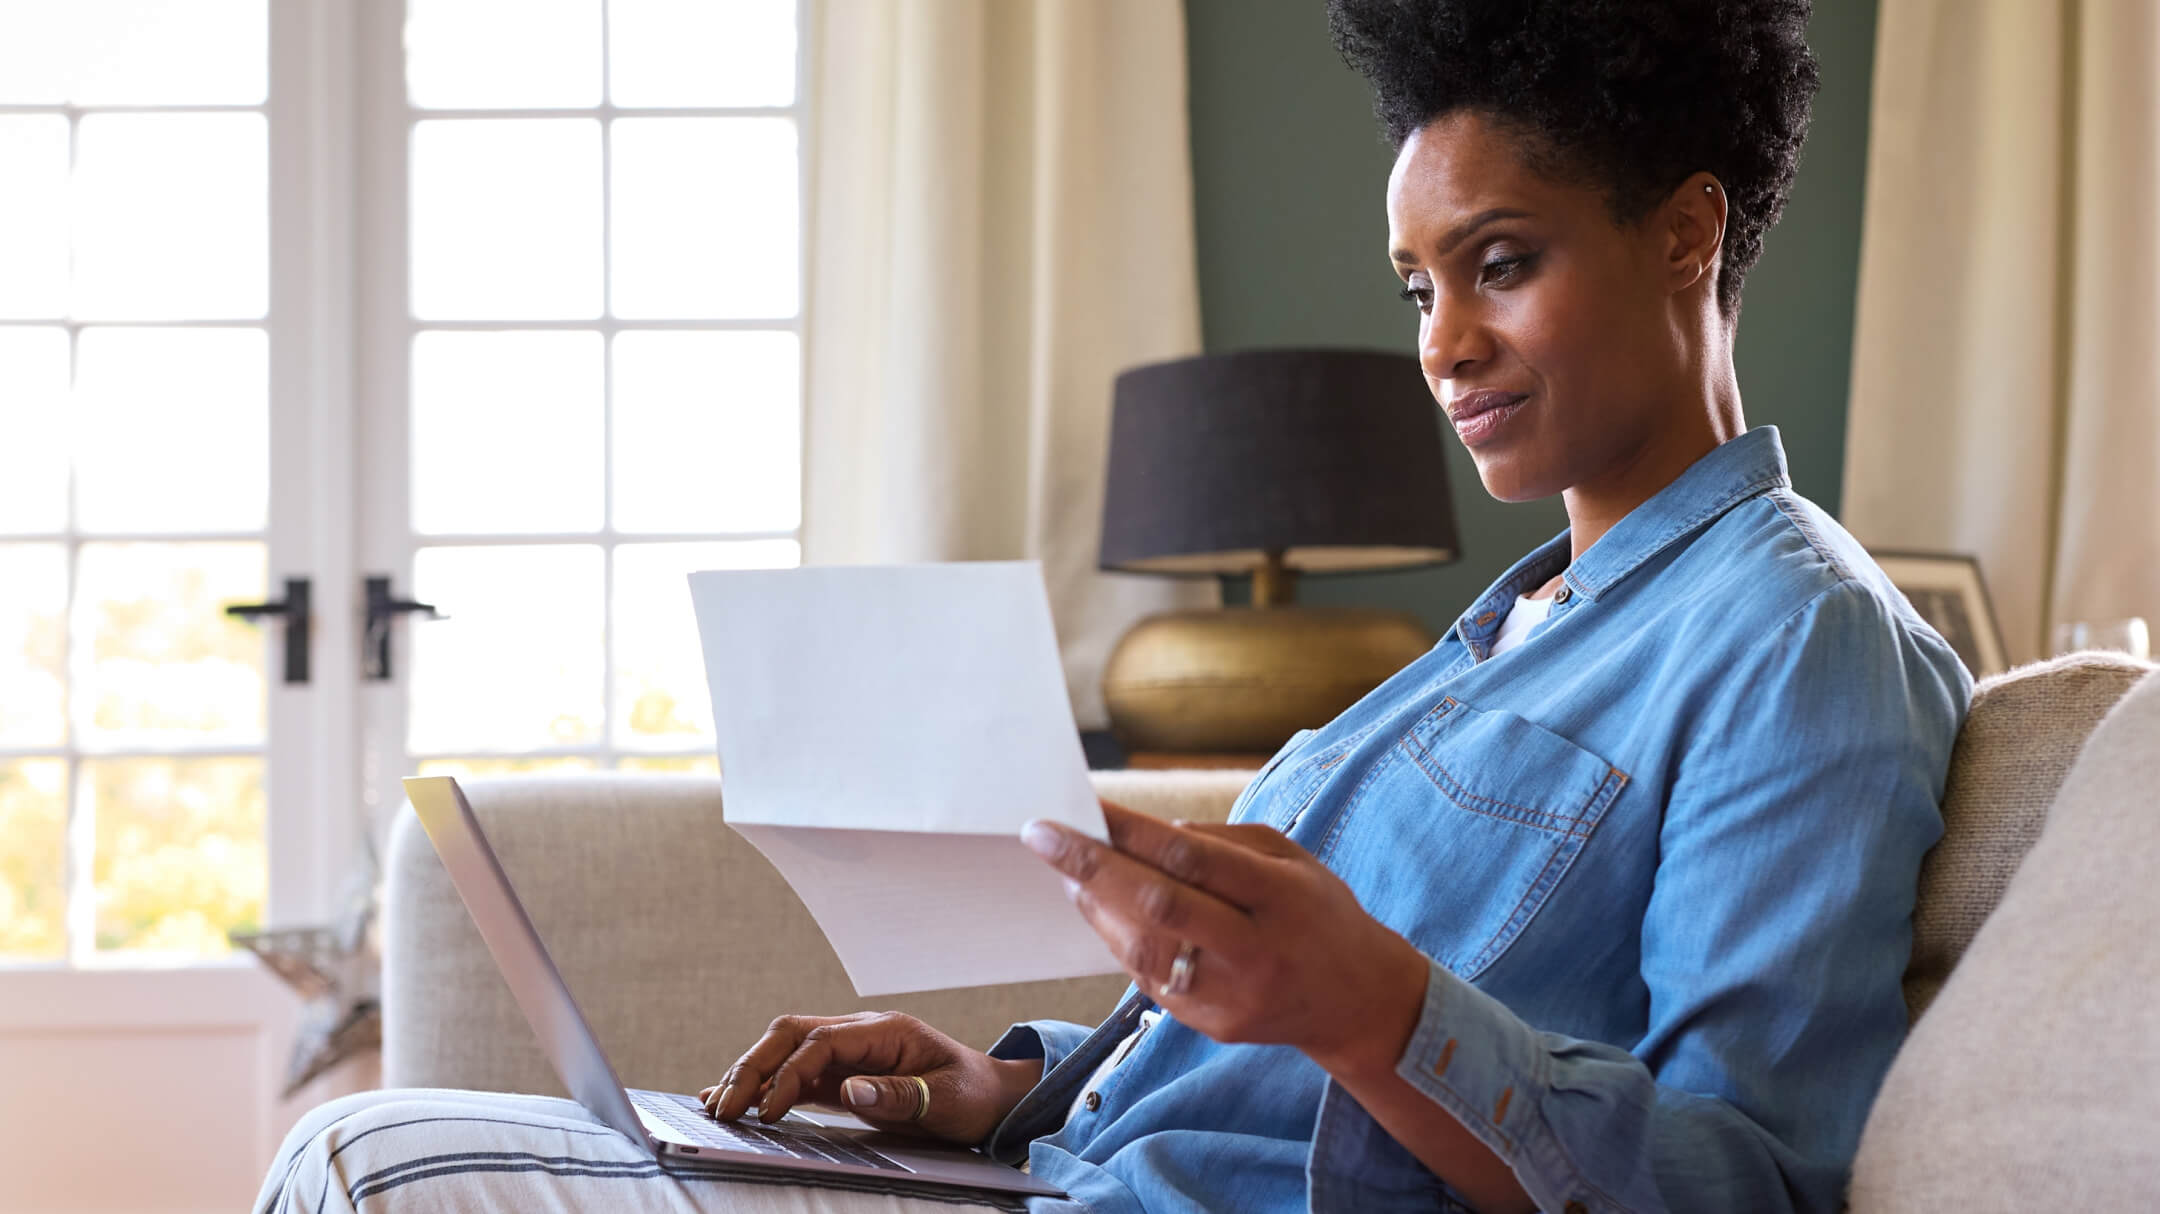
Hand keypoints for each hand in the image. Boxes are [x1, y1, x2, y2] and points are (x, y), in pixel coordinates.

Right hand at [698, 1010, 1042, 1144]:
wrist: (989, 1096)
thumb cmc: (971, 1094)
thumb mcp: (945, 1099)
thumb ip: (899, 1093)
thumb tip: (849, 1090)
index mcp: (884, 1030)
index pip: (821, 1040)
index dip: (789, 1072)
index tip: (769, 1109)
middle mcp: (860, 1034)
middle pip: (791, 1034)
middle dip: (753, 1067)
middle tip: (725, 1109)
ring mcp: (848, 1053)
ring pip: (785, 1050)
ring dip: (750, 1074)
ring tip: (718, 1106)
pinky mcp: (842, 1076)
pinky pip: (794, 1074)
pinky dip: (763, 1086)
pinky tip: (734, 1100)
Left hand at [1020, 802, 1429, 1081]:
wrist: (1357, 1001)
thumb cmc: (1317, 911)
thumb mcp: (1291, 858)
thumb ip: (1222, 841)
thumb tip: (1146, 833)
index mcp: (1280, 898)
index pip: (1194, 859)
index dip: (1134, 831)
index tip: (1085, 805)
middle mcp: (1255, 951)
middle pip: (1159, 906)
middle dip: (1092, 866)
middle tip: (1042, 834)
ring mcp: (1231, 996)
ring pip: (1144, 948)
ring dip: (1095, 904)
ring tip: (1065, 868)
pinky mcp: (1211, 1025)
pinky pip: (1148, 976)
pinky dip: (1116, 937)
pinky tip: (1098, 906)